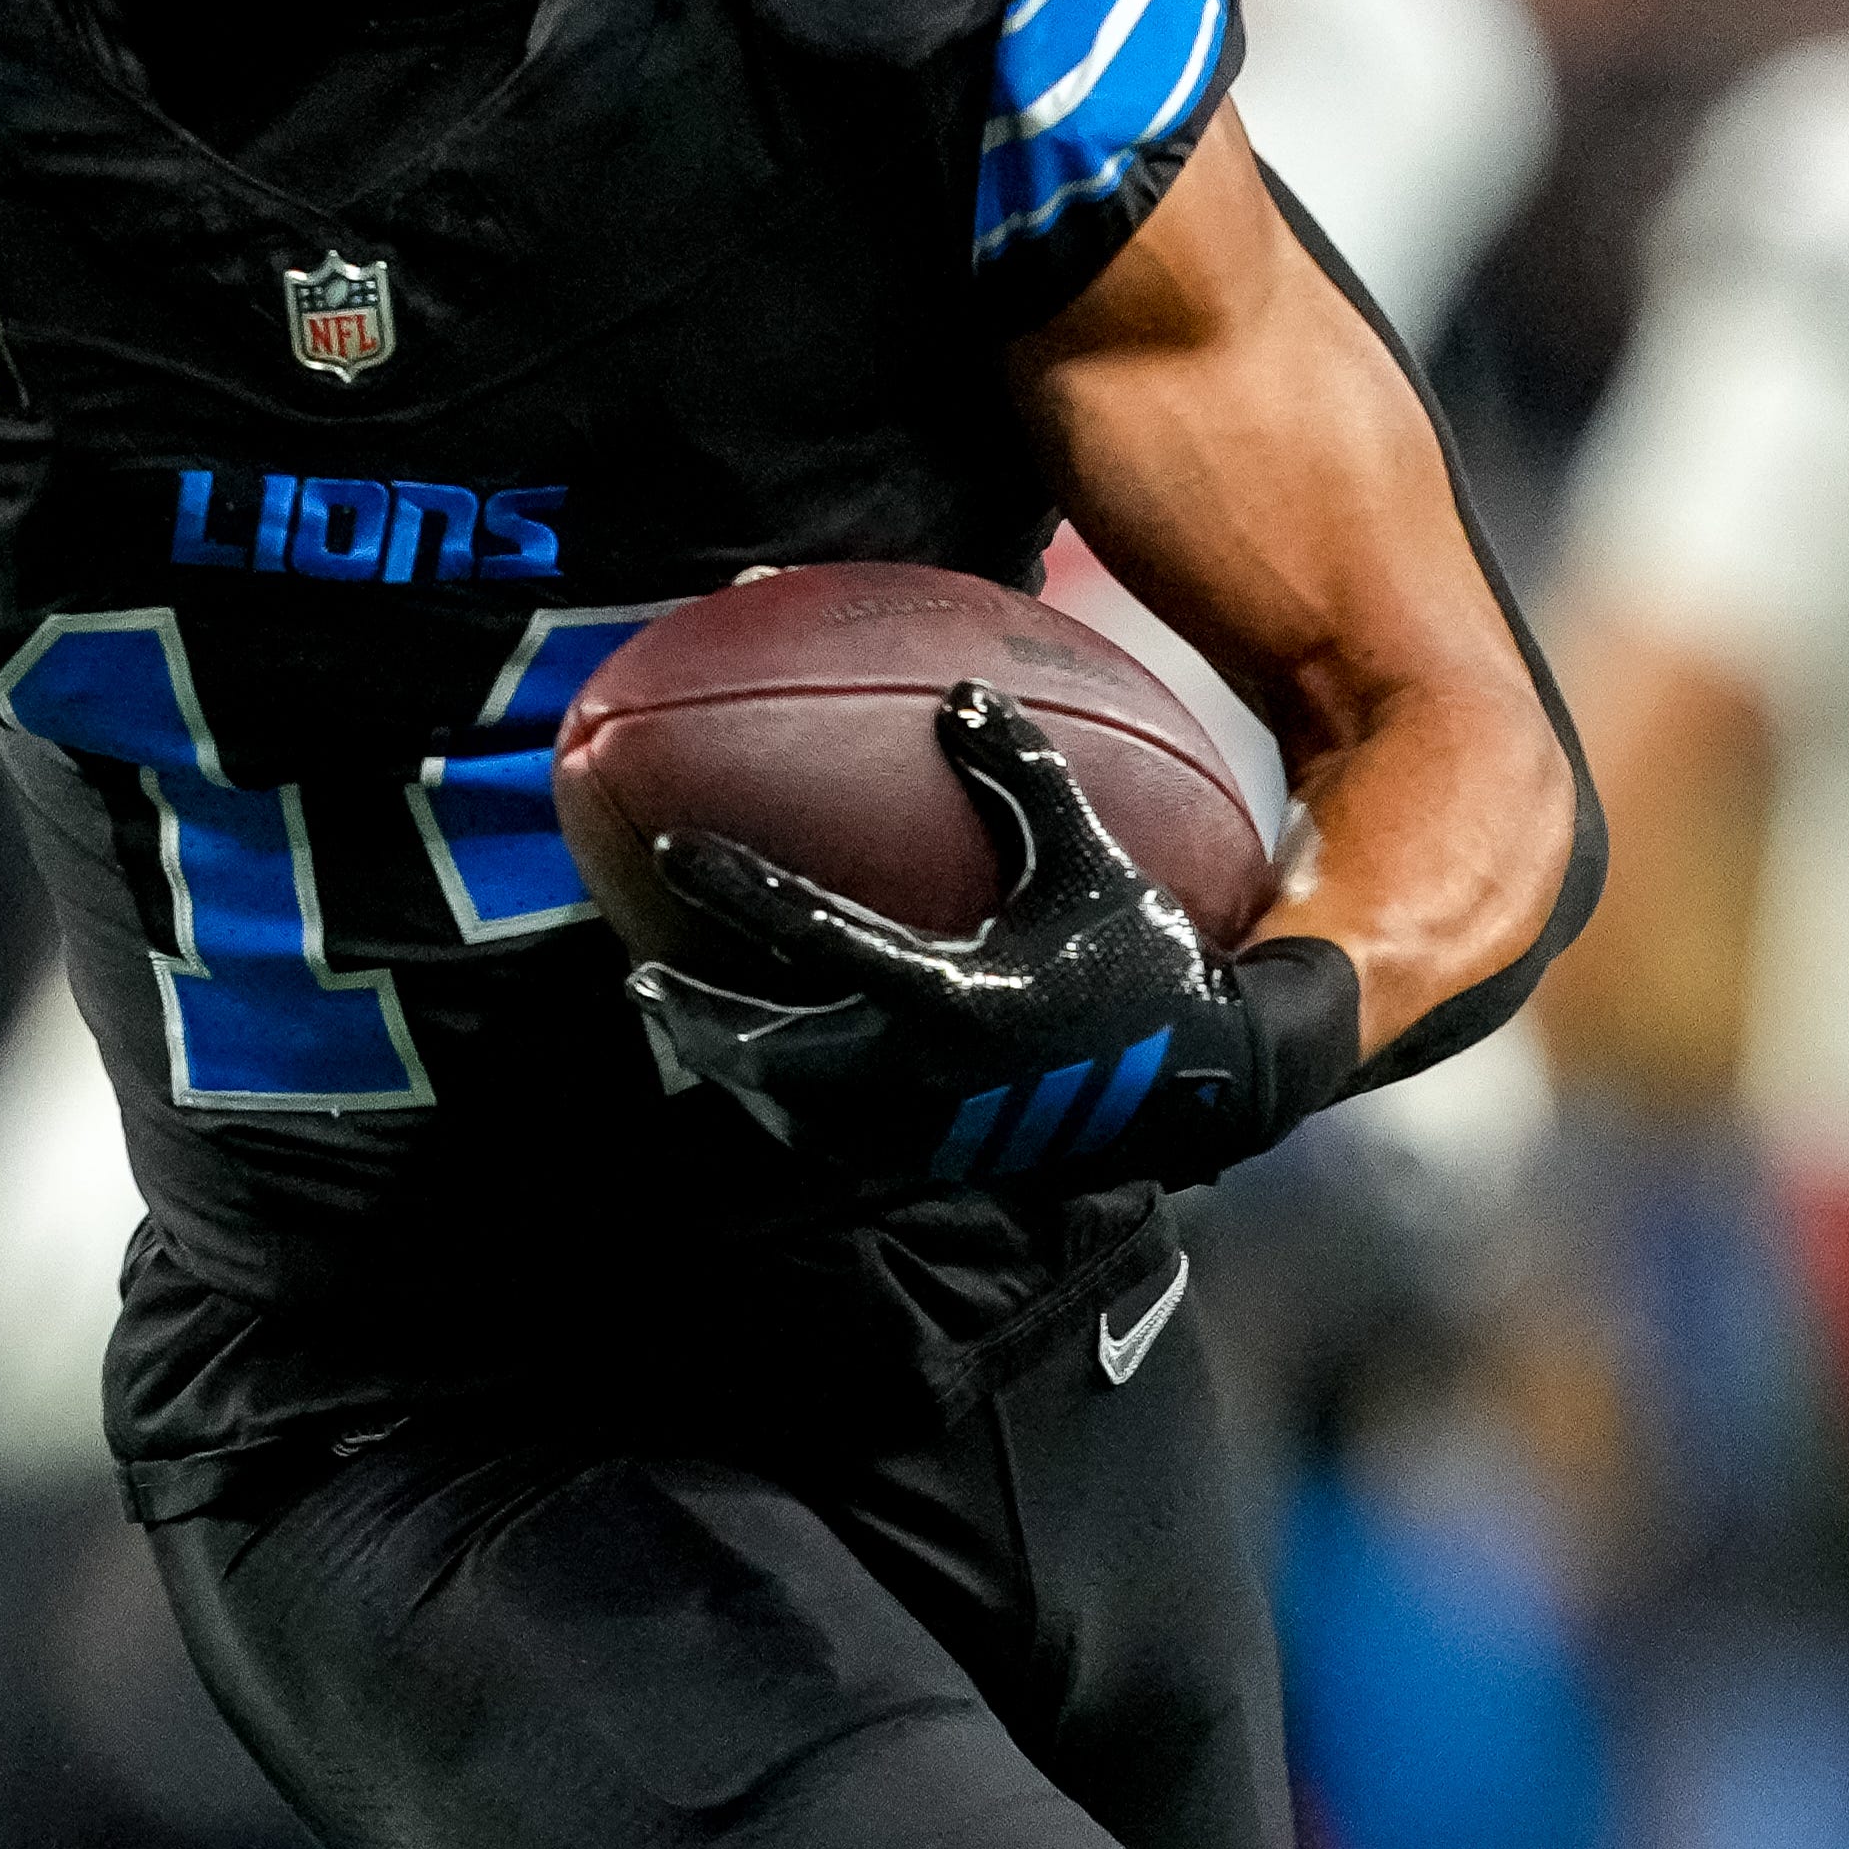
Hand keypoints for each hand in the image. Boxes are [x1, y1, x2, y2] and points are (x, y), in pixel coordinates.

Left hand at [628, 682, 1333, 1197]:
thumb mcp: (1093, 864)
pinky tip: (772, 1072)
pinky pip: (830, 1133)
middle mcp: (919, 1074)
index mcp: (950, 998)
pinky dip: (786, 1102)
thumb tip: (964, 693)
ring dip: (733, 1068)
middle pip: (768, 1053)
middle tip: (644, 982)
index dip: (737, 889)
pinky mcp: (935, 1155)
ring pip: (789, 1106)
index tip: (676, 850)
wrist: (1204, 1091)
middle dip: (699, 1023)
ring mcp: (921, 1127)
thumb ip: (1025, 778)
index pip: (814, 933)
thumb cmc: (1148, 967)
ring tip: (689, 1029)